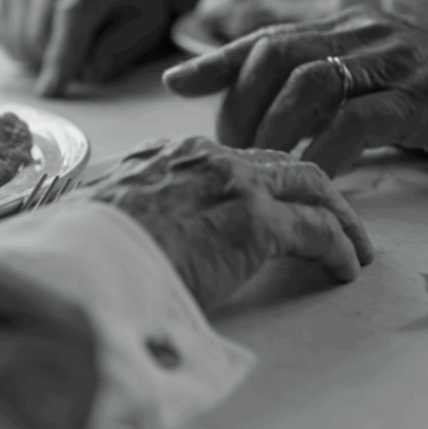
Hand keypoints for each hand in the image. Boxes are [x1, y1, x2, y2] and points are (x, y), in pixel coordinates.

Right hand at [0, 0, 168, 95]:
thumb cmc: (129, 8)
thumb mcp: (145, 26)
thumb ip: (120, 48)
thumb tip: (88, 72)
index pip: (72, 13)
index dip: (62, 54)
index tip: (54, 88)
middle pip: (40, 31)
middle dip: (58, 63)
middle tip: (84, 65)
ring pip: (20, 38)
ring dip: (42, 61)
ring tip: (69, 52)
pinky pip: (4, 37)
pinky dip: (25, 53)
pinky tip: (48, 45)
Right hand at [80, 136, 372, 310]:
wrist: (71, 270)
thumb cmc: (73, 259)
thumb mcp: (97, 223)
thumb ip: (127, 220)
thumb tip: (125, 248)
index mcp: (169, 157)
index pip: (235, 159)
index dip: (266, 179)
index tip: (281, 201)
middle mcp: (207, 159)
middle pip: (282, 164)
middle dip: (315, 191)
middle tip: (336, 218)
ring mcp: (235, 188)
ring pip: (311, 188)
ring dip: (339, 217)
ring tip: (355, 247)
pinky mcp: (255, 225)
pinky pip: (317, 231)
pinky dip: (338, 248)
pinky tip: (345, 270)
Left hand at [162, 7, 427, 178]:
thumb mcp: (375, 88)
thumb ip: (327, 92)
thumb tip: (271, 115)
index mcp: (349, 28)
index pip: (269, 38)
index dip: (219, 61)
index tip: (177, 85)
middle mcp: (366, 34)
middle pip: (277, 57)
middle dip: (242, 107)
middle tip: (235, 153)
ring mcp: (397, 61)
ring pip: (311, 84)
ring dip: (277, 132)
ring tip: (269, 170)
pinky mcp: (426, 98)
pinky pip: (357, 122)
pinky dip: (326, 154)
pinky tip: (315, 180)